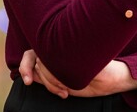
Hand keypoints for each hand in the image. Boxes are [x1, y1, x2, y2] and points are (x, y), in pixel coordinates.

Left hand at [19, 50, 136, 97]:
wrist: (111, 78)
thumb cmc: (89, 79)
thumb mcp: (62, 81)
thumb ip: (44, 76)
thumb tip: (27, 75)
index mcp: (55, 52)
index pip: (29, 55)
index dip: (24, 67)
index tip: (28, 82)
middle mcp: (59, 46)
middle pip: (36, 62)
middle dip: (45, 81)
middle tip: (60, 91)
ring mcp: (67, 46)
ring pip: (44, 64)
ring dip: (52, 82)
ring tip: (65, 89)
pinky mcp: (73, 49)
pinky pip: (56, 66)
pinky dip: (57, 80)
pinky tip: (68, 87)